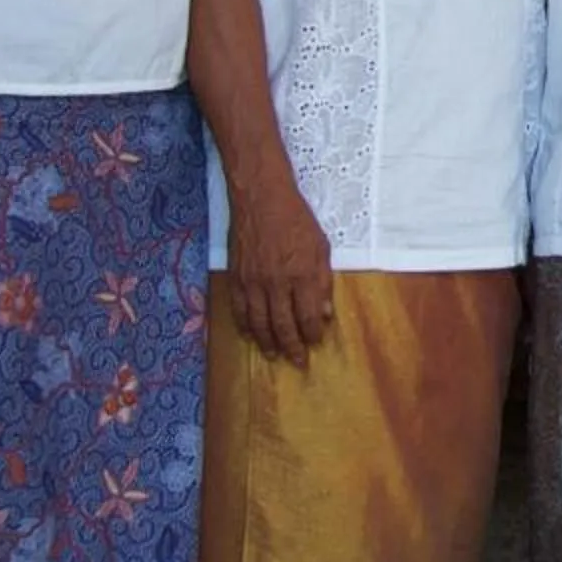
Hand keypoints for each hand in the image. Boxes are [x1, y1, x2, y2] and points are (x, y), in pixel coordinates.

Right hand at [226, 174, 333, 365]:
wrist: (261, 199)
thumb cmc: (297, 220)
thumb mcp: (321, 247)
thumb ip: (323, 281)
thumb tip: (325, 313)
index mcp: (302, 275)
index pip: (307, 316)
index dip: (312, 334)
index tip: (315, 344)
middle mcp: (277, 283)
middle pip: (282, 325)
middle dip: (291, 347)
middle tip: (297, 362)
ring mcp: (253, 282)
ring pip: (259, 323)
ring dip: (267, 343)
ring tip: (274, 355)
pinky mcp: (236, 278)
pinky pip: (239, 310)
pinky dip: (245, 326)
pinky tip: (251, 335)